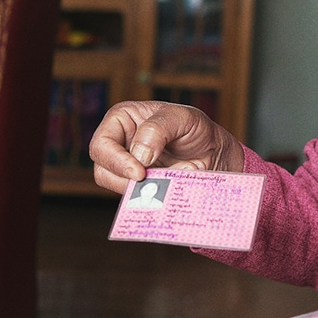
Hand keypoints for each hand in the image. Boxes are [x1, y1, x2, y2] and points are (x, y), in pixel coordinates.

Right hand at [89, 100, 243, 193]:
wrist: (214, 152)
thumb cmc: (196, 128)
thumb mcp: (183, 117)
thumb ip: (158, 128)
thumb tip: (139, 154)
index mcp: (122, 119)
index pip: (102, 143)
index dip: (115, 160)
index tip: (139, 172)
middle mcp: (119, 144)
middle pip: (103, 169)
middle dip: (124, 179)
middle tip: (149, 182)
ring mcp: (128, 168)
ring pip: (115, 187)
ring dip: (137, 190)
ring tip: (164, 183)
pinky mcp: (139, 186)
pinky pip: (133, 198)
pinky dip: (148, 199)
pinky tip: (165, 193)